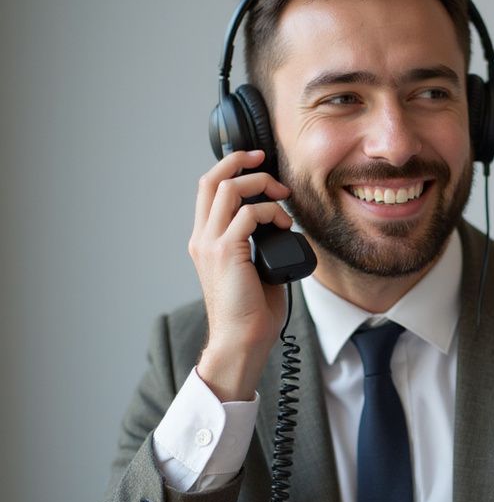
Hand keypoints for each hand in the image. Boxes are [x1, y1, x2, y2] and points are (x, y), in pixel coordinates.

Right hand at [189, 148, 296, 400]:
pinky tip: (282, 226)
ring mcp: (210, 244)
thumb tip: (280, 226)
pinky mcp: (225, 252)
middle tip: (268, 165)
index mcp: (206, 241)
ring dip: (261, 187)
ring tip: (281, 204)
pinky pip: (247, 214)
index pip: (208, 190)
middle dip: (241, 163)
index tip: (257, 162)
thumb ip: (258, 243)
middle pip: (211, 180)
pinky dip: (269, 213)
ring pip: (228, 190)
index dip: (230, 168)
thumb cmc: (252, 311)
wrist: (242, 340)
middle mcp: (202, 238)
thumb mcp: (255, 267)